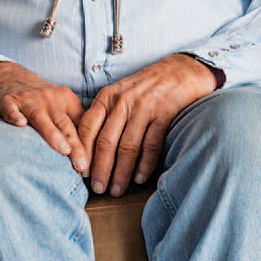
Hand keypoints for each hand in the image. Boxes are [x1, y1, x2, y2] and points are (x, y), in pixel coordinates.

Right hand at [0, 61, 85, 163]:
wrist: (8, 76)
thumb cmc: (40, 97)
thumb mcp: (61, 104)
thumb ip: (75, 124)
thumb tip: (93, 154)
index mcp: (66, 100)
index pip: (81, 124)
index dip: (88, 144)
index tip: (93, 165)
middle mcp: (48, 99)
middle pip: (64, 123)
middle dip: (75, 144)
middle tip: (82, 164)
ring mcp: (27, 99)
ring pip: (40, 117)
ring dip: (52, 133)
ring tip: (63, 149)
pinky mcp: (7, 101)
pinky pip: (11, 108)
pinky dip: (15, 115)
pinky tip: (21, 124)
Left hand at [75, 55, 216, 196]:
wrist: (181, 70)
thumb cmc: (146, 86)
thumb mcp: (120, 92)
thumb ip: (104, 113)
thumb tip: (87, 145)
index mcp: (108, 97)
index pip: (88, 128)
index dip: (83, 152)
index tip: (80, 172)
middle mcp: (124, 102)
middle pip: (106, 141)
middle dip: (100, 169)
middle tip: (97, 188)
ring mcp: (144, 108)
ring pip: (128, 147)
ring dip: (120, 173)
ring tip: (116, 190)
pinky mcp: (164, 114)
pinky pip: (151, 144)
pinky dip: (144, 164)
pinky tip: (139, 178)